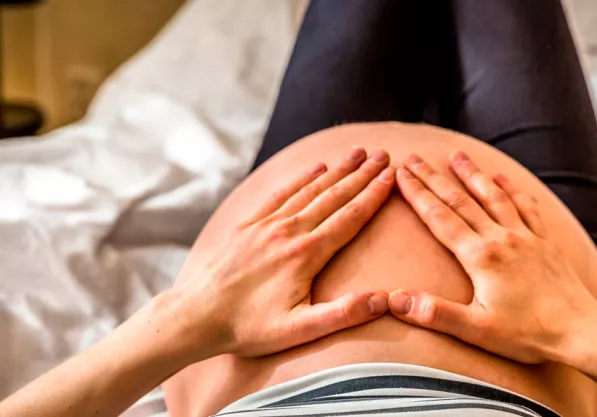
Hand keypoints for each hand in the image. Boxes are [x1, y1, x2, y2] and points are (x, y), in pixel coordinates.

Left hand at [170, 147, 393, 357]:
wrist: (196, 316)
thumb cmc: (248, 327)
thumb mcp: (298, 330)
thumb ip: (343, 314)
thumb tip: (383, 299)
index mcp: (306, 254)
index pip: (350, 217)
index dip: (374, 195)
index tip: (392, 175)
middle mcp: (289, 231)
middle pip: (335, 196)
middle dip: (363, 175)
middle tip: (384, 155)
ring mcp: (268, 225)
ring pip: (311, 190)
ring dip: (338, 170)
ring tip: (358, 153)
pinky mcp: (250, 225)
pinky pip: (282, 194)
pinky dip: (303, 179)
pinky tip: (317, 168)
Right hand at [389, 151, 596, 363]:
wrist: (581, 331)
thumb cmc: (528, 334)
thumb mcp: (476, 330)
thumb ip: (435, 313)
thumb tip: (395, 300)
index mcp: (481, 257)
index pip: (440, 219)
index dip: (417, 195)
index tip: (401, 173)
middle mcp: (502, 239)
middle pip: (461, 201)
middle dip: (434, 178)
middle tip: (414, 157)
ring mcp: (526, 237)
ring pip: (493, 197)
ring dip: (472, 174)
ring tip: (456, 155)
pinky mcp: (545, 243)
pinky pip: (526, 207)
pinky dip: (512, 190)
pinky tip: (503, 179)